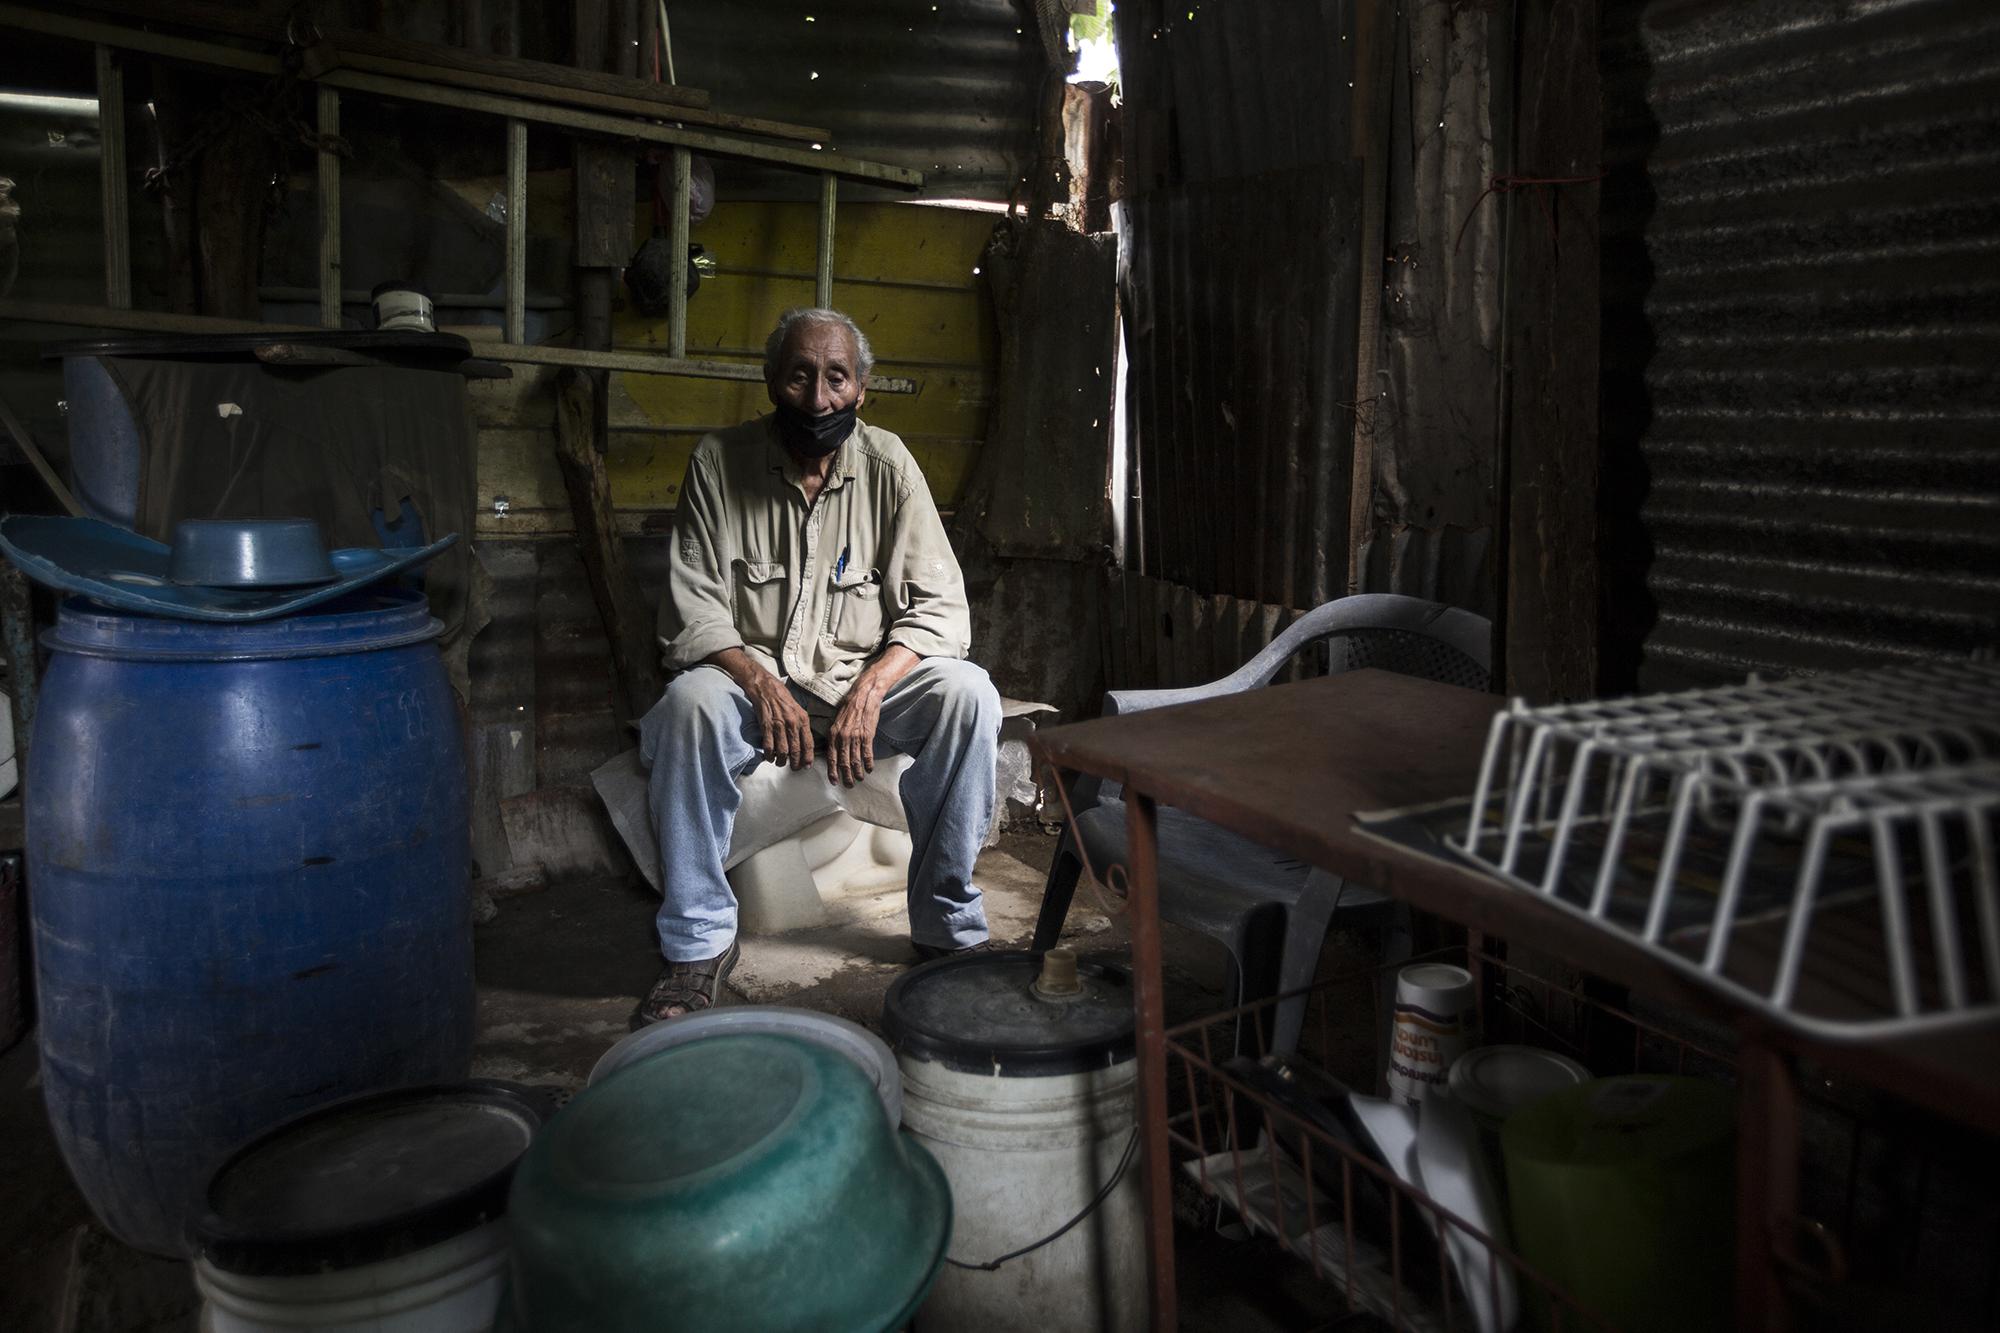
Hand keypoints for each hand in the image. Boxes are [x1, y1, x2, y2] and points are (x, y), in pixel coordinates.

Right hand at [721, 655, 813, 770]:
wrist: (765, 686)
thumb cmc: (782, 697)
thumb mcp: (797, 709)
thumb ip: (801, 725)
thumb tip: (803, 743)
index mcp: (803, 719)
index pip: (808, 743)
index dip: (808, 757)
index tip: (806, 766)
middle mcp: (792, 722)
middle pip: (796, 750)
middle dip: (795, 763)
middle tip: (793, 768)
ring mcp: (779, 724)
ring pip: (782, 750)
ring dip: (781, 760)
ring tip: (780, 763)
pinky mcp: (766, 724)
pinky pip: (768, 745)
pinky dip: (769, 754)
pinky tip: (769, 757)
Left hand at [827, 645, 919, 786]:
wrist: (863, 695)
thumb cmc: (850, 707)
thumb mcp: (837, 721)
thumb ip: (835, 736)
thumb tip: (833, 751)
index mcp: (833, 734)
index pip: (831, 757)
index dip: (832, 771)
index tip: (834, 781)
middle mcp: (843, 737)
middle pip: (843, 762)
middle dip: (846, 776)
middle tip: (849, 785)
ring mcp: (855, 737)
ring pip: (855, 761)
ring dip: (857, 772)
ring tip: (859, 779)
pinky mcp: (867, 735)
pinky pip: (867, 754)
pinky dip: (868, 763)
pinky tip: (869, 769)